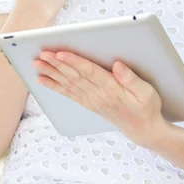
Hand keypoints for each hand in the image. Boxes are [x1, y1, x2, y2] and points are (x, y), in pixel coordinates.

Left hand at [33, 49, 164, 146]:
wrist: (143, 130)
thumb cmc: (146, 108)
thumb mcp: (146, 92)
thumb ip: (131, 79)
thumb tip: (118, 65)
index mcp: (111, 89)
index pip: (89, 72)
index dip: (74, 61)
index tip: (60, 53)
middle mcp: (98, 96)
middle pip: (74, 77)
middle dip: (57, 65)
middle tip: (42, 54)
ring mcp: (91, 101)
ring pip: (68, 84)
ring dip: (52, 73)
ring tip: (38, 64)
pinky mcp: (89, 104)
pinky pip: (68, 94)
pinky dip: (54, 86)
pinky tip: (43, 80)